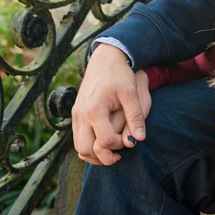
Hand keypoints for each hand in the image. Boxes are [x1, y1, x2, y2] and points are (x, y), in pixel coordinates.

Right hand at [69, 43, 151, 166]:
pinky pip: (77, 137)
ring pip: (79, 147)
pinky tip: (104, 140)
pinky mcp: (76, 112)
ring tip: (112, 149)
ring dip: (94, 153)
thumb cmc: (120, 73)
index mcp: (94, 109)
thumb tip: (139, 140)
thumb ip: (135, 117)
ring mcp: (76, 114)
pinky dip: (89, 144)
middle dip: (103, 157)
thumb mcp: (131, 93)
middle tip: (119, 153)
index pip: (104, 142)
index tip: (129, 138)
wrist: (106, 56)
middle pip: (85, 150)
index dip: (119, 145)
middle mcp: (81, 114)